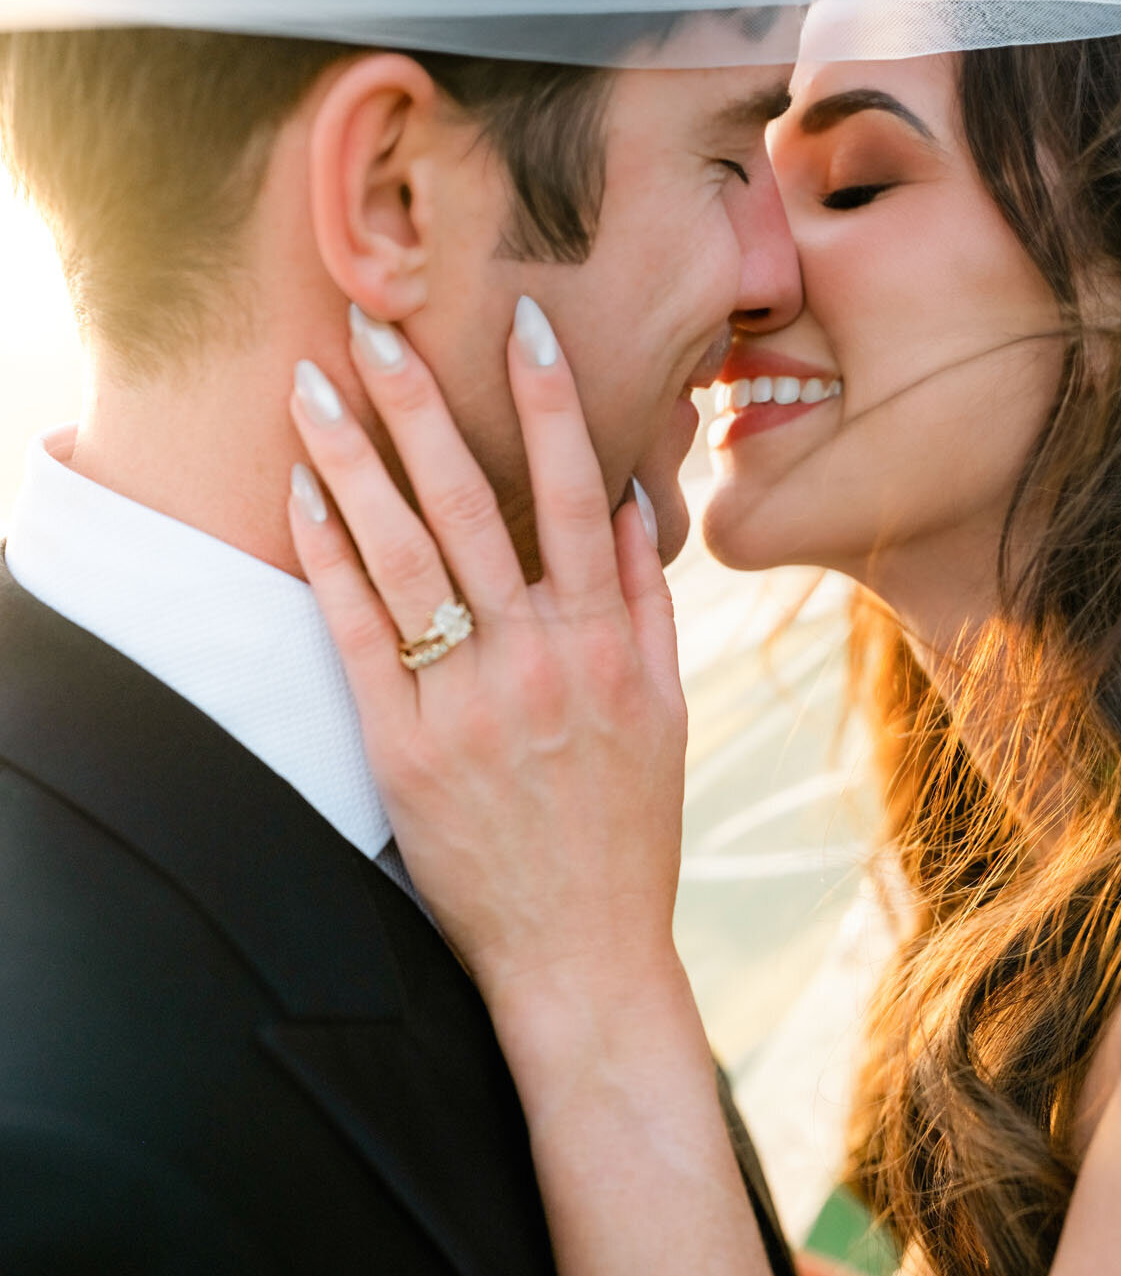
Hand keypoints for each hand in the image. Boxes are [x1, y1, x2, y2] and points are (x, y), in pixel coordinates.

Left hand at [286, 300, 687, 1030]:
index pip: (575, 493)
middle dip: (422, 404)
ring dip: (355, 461)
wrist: (581, 954)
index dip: (548, 401)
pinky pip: (359, 635)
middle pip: (470, 505)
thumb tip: (627, 503)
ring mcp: (466, 705)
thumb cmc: (626, 833)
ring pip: (403, 556)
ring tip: (314, 387)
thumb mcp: (665, 714)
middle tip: (379, 324)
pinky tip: (300, 494)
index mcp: (605, 645)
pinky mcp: (403, 750)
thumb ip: (646, 604)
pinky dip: (328, 558)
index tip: (523, 320)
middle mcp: (537, 662)